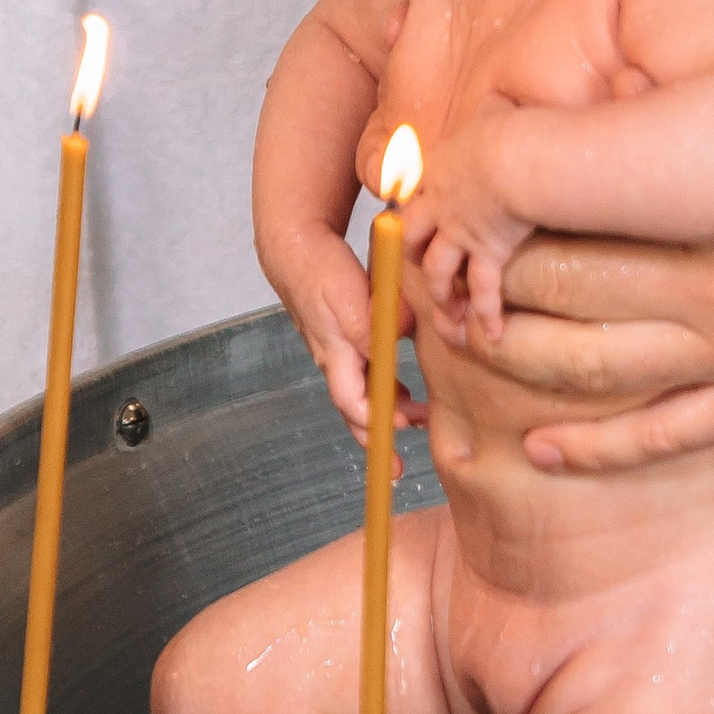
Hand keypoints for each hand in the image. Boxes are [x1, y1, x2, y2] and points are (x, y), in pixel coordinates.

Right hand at [277, 225, 425, 440]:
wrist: (296, 247)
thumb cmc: (320, 268)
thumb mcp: (346, 294)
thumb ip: (372, 322)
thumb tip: (402, 334)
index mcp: (334, 352)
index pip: (352, 402)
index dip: (374, 423)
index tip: (400, 431)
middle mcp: (334, 358)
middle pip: (354, 411)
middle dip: (375, 438)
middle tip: (398, 466)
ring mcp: (339, 350)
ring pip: (362, 393)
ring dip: (387, 412)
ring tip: (417, 422)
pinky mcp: (345, 339)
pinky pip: (365, 372)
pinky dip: (384, 387)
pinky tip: (404, 391)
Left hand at [408, 112, 529, 345]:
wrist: (515, 155)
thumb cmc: (510, 129)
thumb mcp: (493, 110)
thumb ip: (493, 108)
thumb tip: (505, 97)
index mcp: (439, 170)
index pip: (416, 196)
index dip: (415, 213)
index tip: (421, 225)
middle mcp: (440, 205)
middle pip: (411, 239)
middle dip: (414, 260)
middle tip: (424, 275)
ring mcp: (458, 232)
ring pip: (436, 273)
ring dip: (442, 297)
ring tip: (452, 316)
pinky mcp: (484, 252)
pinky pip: (481, 290)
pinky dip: (486, 313)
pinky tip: (491, 332)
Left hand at [474, 52, 713, 472]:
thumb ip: (705, 84)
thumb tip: (625, 49)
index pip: (566, 204)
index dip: (496, 199)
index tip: (456, 186)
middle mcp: (712, 284)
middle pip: (556, 291)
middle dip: (482, 281)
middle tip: (432, 266)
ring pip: (590, 371)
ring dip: (513, 362)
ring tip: (459, 344)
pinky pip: (662, 435)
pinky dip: (592, 448)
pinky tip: (536, 444)